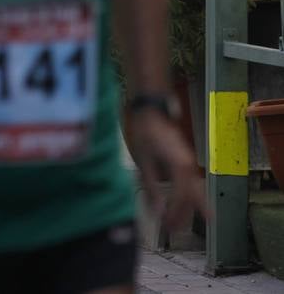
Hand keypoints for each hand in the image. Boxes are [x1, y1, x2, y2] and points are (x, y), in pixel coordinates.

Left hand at [126, 110, 206, 228]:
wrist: (150, 109)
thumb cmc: (145, 132)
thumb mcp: (143, 160)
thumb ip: (150, 185)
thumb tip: (156, 208)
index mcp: (179, 165)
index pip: (181, 197)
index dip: (175, 213)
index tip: (167, 225)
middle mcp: (188, 164)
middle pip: (192, 195)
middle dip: (186, 214)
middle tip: (177, 230)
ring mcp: (187, 160)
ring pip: (195, 188)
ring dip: (192, 205)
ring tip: (195, 220)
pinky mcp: (183, 157)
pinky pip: (191, 180)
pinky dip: (192, 193)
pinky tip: (190, 200)